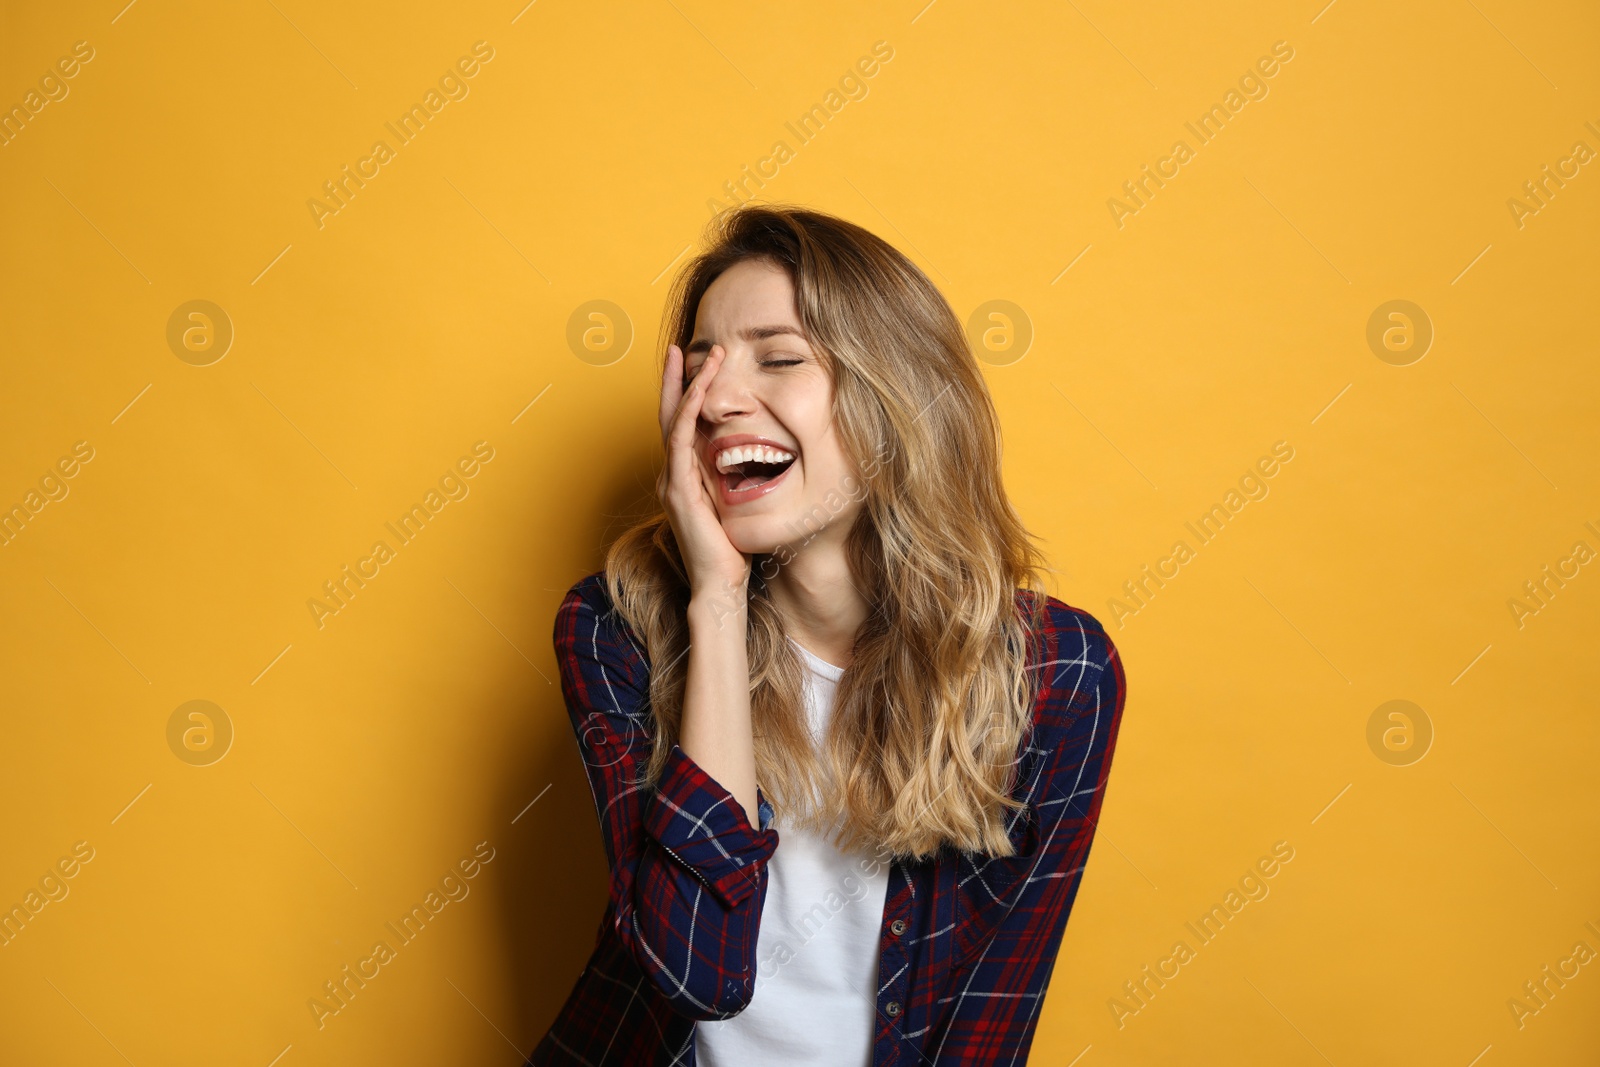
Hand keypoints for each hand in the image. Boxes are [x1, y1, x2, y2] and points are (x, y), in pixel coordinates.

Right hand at [656, 343, 750, 600]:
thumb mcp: (735, 506)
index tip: (698, 366)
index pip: (680, 426)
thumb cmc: (731, 552)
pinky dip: (688, 411)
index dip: (685, 394)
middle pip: (667, 415)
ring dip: (687, 384)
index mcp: (683, 477)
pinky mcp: (678, 489)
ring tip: (700, 355)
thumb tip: (756, 458)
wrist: (719, 587)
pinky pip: (680, 440)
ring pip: (672, 420)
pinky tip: (700, 390)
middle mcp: (671, 475)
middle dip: (675, 379)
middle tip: (680, 346)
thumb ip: (735, 481)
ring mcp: (671, 481)